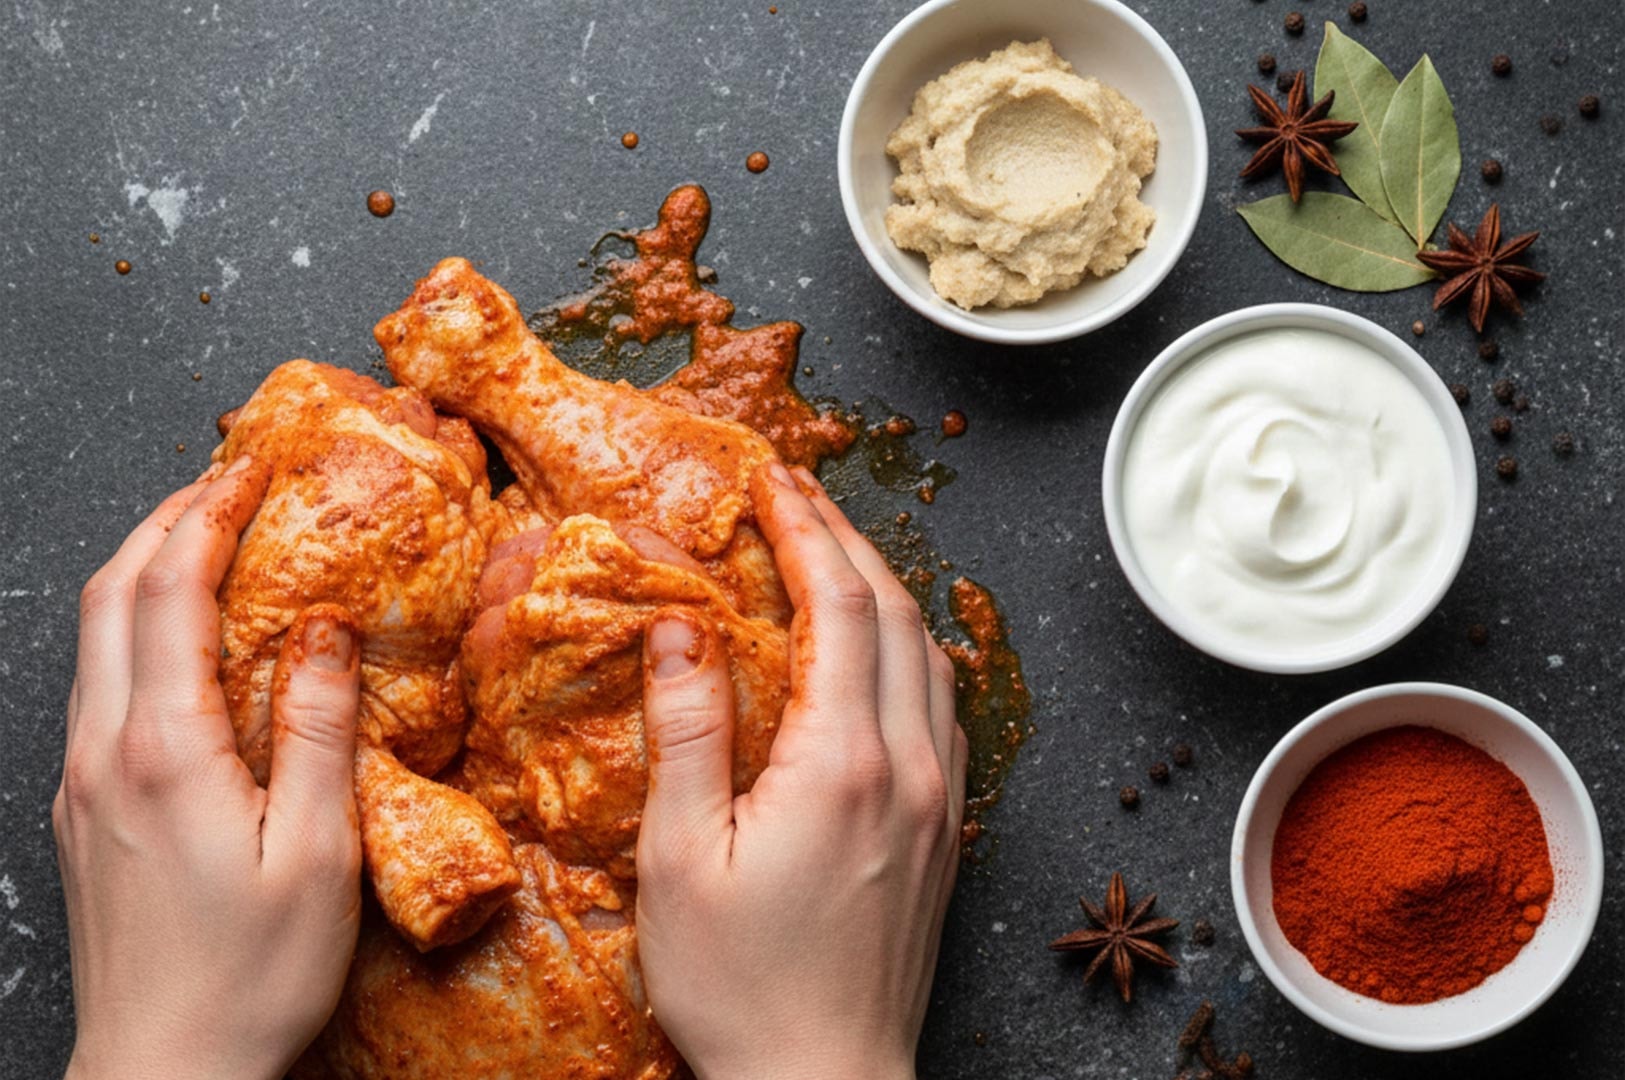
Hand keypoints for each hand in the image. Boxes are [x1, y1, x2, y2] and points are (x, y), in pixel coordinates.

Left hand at [56, 457, 364, 1079]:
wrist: (162, 1074)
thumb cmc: (250, 978)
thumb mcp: (317, 855)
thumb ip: (317, 731)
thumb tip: (323, 630)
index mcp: (165, 751)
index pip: (171, 594)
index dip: (208, 517)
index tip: (250, 471)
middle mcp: (104, 751)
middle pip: (109, 594)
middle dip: (164, 520)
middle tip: (225, 482)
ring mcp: (81, 780)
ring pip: (92, 636)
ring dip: (143, 569)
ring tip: (203, 538)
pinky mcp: (82, 810)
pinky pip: (97, 684)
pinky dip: (135, 628)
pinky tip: (180, 640)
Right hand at [635, 462, 966, 1079]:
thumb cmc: (740, 988)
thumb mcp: (680, 860)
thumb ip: (686, 732)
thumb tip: (679, 626)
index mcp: (843, 763)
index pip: (839, 605)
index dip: (804, 529)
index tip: (770, 480)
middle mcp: (910, 767)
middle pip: (895, 612)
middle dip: (846, 537)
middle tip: (796, 493)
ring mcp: (940, 798)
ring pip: (930, 654)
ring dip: (885, 587)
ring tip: (834, 551)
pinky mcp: (946, 829)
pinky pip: (944, 706)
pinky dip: (911, 648)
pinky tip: (882, 650)